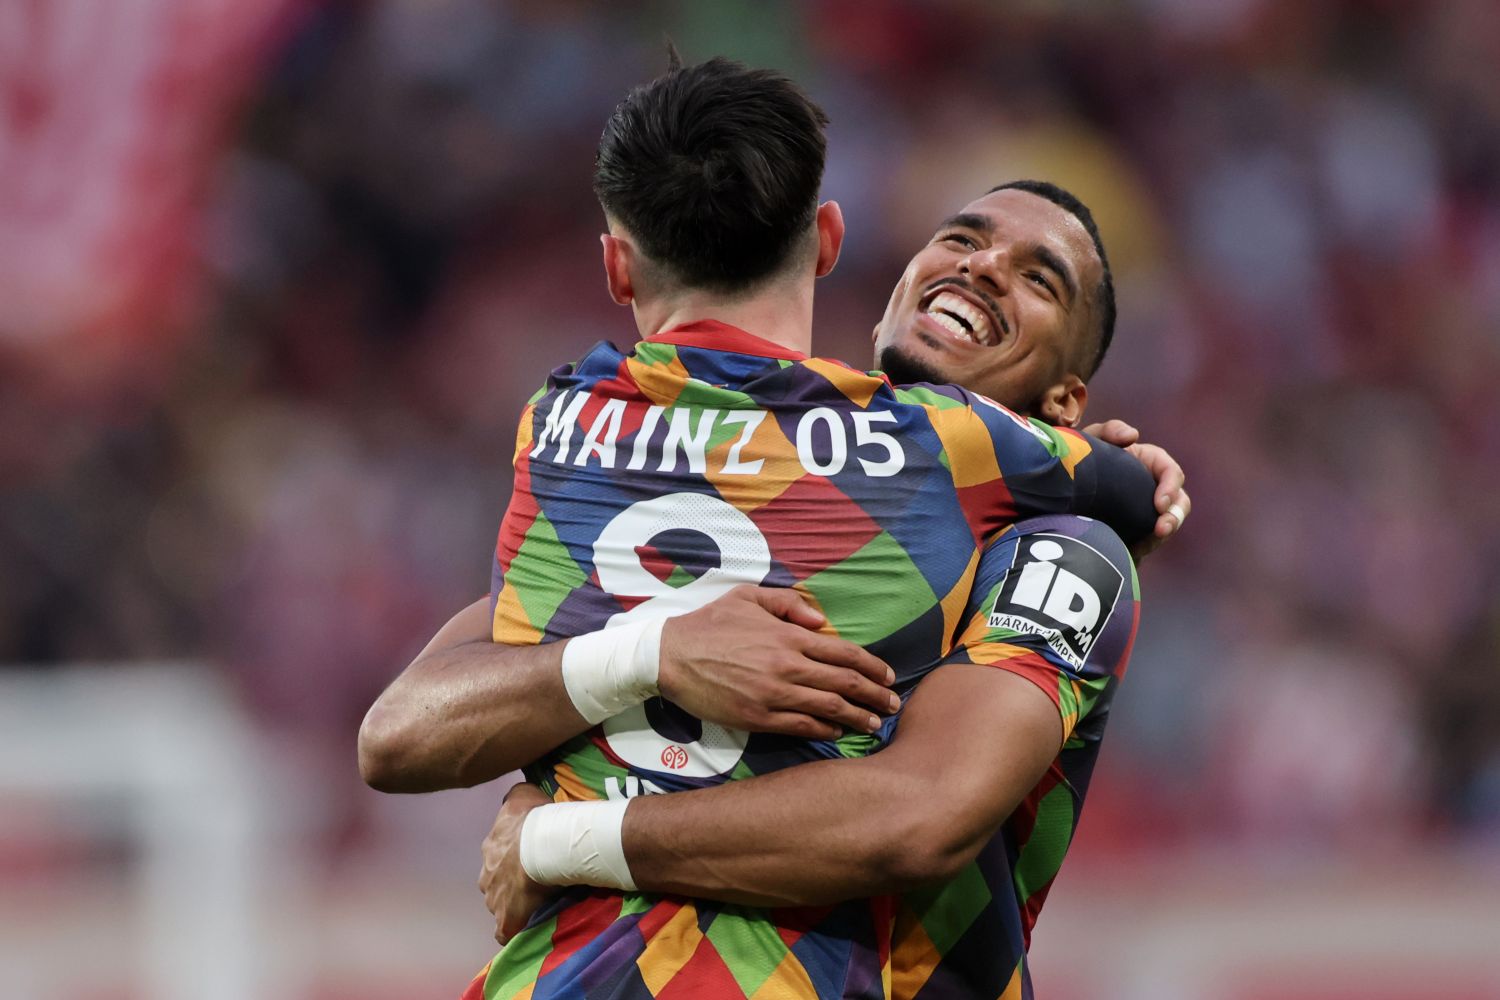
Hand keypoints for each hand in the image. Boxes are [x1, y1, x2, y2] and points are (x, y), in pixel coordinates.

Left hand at [479, 783, 554, 944]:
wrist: (543, 845)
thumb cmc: (535, 819)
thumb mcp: (522, 794)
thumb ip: (514, 796)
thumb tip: (513, 795)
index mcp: (491, 847)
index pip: (498, 854)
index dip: (514, 857)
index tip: (530, 857)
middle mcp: (486, 874)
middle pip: (496, 882)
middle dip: (510, 883)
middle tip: (535, 880)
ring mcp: (494, 899)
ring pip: (501, 904)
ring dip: (514, 905)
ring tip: (538, 902)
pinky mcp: (506, 920)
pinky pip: (507, 931)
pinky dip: (515, 929)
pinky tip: (529, 927)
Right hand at [658, 585, 898, 740]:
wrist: (669, 656)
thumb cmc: (709, 623)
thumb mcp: (748, 597)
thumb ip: (789, 604)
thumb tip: (822, 622)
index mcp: (788, 636)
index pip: (845, 654)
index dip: (873, 667)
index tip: (889, 676)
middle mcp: (787, 666)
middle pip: (845, 684)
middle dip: (875, 695)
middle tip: (893, 704)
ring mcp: (774, 695)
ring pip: (828, 708)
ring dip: (857, 716)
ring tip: (875, 722)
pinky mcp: (758, 718)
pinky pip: (800, 726)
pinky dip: (824, 729)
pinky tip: (837, 731)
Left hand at [1082, 420, 1190, 560]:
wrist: (1059, 491)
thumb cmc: (1080, 458)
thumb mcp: (1090, 440)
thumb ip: (1109, 430)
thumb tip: (1133, 435)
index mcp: (1149, 463)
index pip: (1171, 473)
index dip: (1171, 487)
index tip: (1159, 504)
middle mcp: (1153, 487)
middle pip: (1179, 503)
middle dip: (1174, 518)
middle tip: (1160, 530)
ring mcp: (1146, 511)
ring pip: (1168, 525)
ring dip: (1161, 536)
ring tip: (1146, 544)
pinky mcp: (1136, 531)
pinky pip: (1148, 543)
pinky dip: (1143, 547)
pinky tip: (1129, 551)